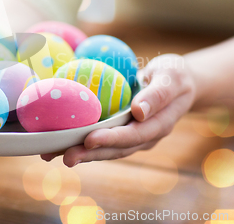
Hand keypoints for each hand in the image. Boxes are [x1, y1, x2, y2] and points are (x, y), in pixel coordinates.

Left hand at [41, 54, 196, 166]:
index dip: (111, 139)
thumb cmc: (175, 75)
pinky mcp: (123, 132)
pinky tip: (61, 143)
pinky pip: (103, 141)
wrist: (180, 83)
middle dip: (90, 154)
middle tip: (65, 156)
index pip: (133, 136)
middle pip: (116, 149)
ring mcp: (133, 137)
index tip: (89, 139)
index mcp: (159, 125)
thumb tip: (138, 111)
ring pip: (107, 149)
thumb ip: (157, 94)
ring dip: (82, 153)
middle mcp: (145, 136)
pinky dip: (82, 143)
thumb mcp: (171, 78)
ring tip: (53, 155)